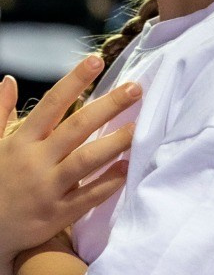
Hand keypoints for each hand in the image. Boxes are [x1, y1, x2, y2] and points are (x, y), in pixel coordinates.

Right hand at [0, 56, 140, 274]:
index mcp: (21, 142)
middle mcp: (35, 162)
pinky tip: (127, 168)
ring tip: (139, 127)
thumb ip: (0, 112)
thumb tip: (8, 80)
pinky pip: (87, 197)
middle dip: (108, 106)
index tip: (97, 60)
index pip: (51, 104)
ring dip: (114, 143)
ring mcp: (47, 189)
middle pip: (77, 128)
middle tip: (136, 89)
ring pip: (85, 161)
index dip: (74, 81)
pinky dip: (107, 183)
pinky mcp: (56, 215)